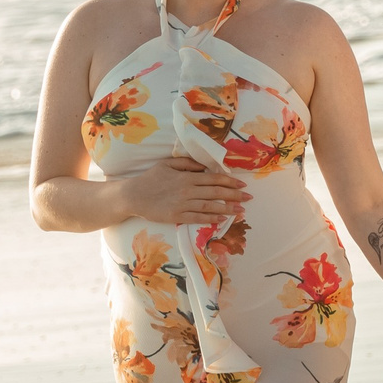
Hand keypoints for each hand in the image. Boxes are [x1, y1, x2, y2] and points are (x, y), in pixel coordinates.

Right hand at [118, 154, 248, 227]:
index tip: (242, 184)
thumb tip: (204, 166)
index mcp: (187, 176)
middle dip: (234, 195)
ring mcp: (183, 204)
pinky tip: (221, 219)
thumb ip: (187, 163)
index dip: (230, 181)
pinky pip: (197, 218)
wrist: (133, 195)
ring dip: (227, 208)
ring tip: (240, 210)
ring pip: (210, 206)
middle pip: (216, 192)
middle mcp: (188, 190)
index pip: (213, 178)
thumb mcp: (167, 164)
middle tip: (248, 197)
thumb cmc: (150, 178)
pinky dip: (210, 219)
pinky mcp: (177, 216)